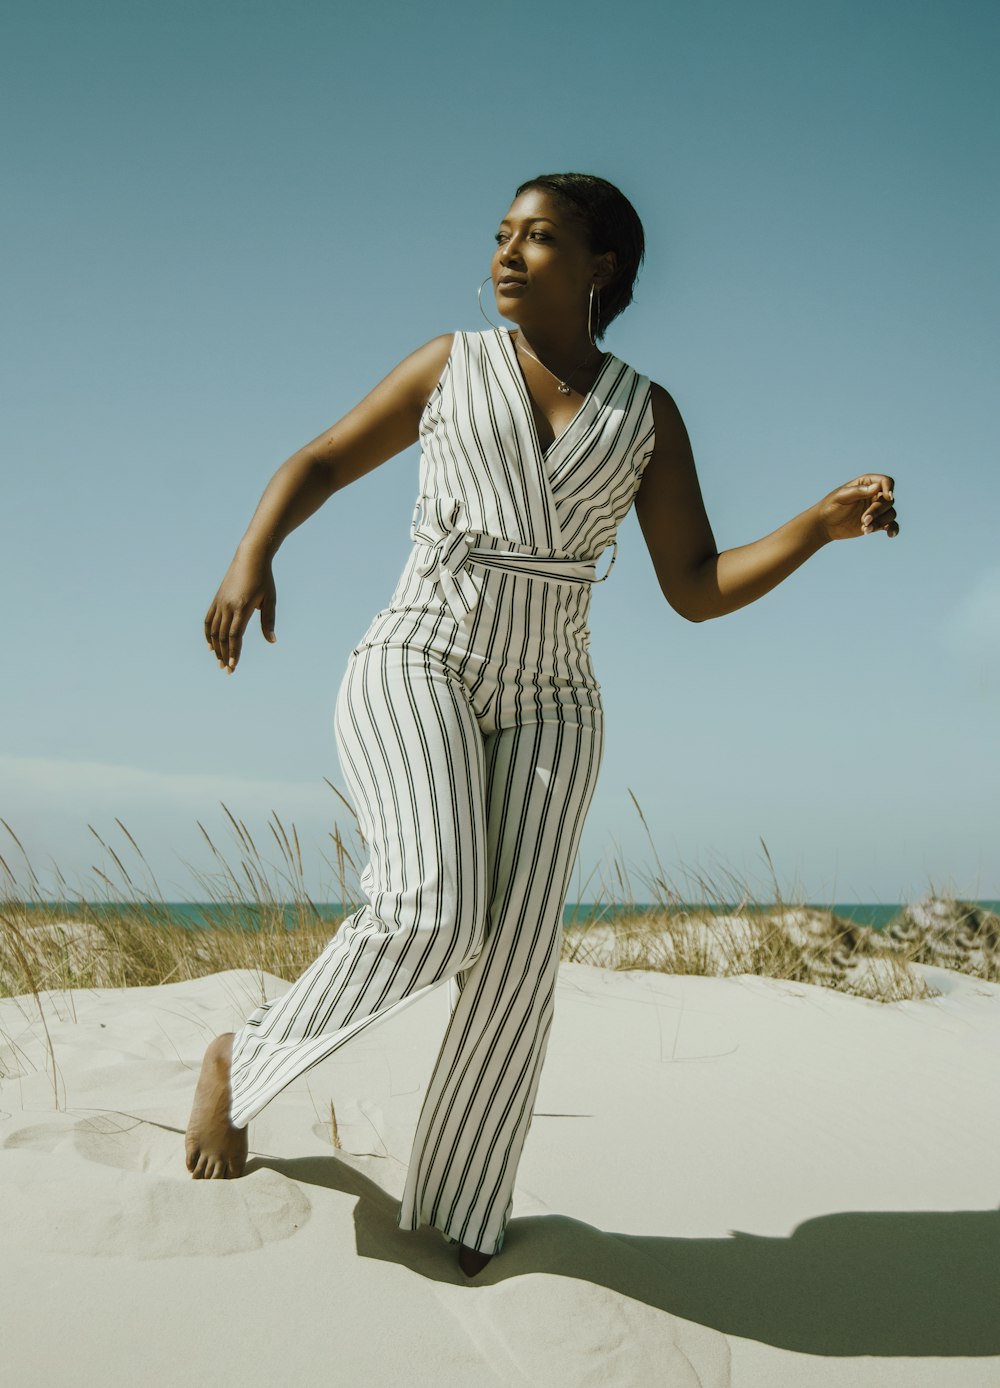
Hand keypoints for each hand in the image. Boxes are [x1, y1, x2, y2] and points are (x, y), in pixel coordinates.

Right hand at [204, 548, 276, 673]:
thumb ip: (268, 621)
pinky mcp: (216, 599)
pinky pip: (208, 620)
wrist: (250, 558)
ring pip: (214, 630)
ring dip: (217, 648)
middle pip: (224, 636)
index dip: (234, 652)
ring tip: (220, 662)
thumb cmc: (264, 579)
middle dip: (225, 655)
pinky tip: (211, 645)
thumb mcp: (270, 599)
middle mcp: (228, 606)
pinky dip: (208, 634)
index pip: (236, 636)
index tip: (234, 666)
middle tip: (228, 670)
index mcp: (242, 608)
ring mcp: (220, 603)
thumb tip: (272, 641)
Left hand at [815, 474, 897, 542]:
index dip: (889, 488)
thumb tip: (877, 487)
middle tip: (864, 520)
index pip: (885, 482)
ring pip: (890, 514)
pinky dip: (893, 529)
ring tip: (865, 529)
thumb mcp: (841, 497)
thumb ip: (858, 491)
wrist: (825, 525)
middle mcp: (875, 495)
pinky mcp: (877, 523)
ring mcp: (877, 509)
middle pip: (888, 501)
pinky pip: (891, 525)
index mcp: (867, 483)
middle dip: (877, 511)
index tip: (888, 497)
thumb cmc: (831, 506)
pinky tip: (890, 535)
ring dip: (880, 522)